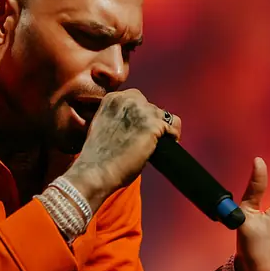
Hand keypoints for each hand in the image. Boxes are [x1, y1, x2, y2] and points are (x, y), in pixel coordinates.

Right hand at [63, 89, 180, 211]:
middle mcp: (127, 99)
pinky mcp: (153, 124)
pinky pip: (173, 126)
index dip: (142, 115)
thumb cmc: (98, 157)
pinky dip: (173, 136)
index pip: (137, 99)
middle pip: (151, 107)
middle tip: (149, 140)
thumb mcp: (103, 126)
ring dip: (162, 129)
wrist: (96, 172)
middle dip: (152, 122)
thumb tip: (135, 124)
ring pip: (163, 115)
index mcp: (112, 99)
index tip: (140, 129)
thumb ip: (118, 118)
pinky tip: (166, 146)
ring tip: (158, 145)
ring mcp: (141, 111)